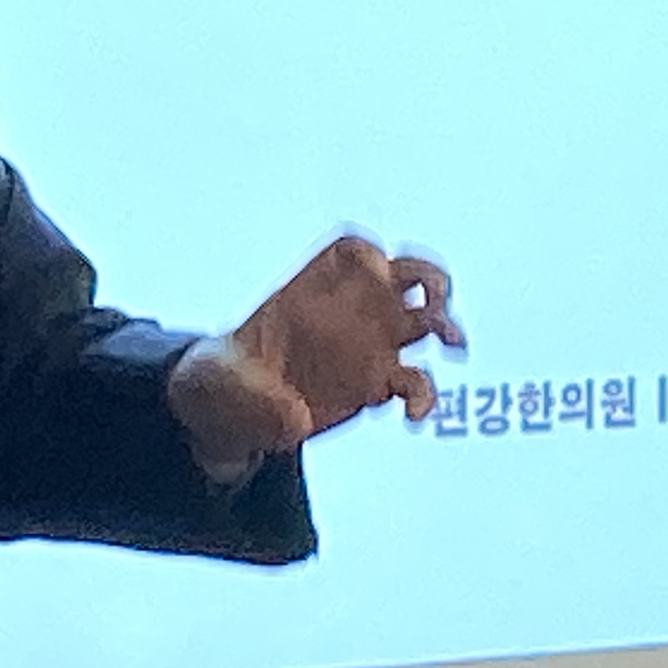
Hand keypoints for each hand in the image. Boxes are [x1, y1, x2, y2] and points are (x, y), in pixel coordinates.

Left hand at [169, 236, 463, 467]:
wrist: (229, 412)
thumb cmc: (219, 381)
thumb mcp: (215, 383)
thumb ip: (253, 396)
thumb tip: (294, 415)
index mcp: (306, 291)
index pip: (353, 251)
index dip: (371, 257)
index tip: (378, 276)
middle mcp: (344, 312)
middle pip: (403, 273)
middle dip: (430, 280)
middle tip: (435, 304)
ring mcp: (364, 346)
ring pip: (422, 321)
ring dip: (445, 327)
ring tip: (452, 345)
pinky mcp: (373, 385)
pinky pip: (414, 382)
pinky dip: (424, 396)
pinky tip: (414, 417)